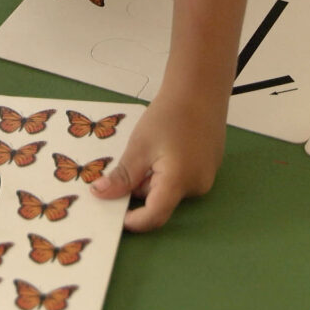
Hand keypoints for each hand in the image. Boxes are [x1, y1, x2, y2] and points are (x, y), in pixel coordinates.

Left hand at [89, 90, 225, 231]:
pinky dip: (167, 170)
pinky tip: (165, 146)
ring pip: (169, 189)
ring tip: (150, 149)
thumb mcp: (139, 146)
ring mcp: (205, 176)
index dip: (133, 221)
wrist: (200, 89)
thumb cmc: (170, 115)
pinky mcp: (209, 166)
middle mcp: (196, 186)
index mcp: (178, 183)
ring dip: (153, 177)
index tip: (115, 214)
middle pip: (160, 201)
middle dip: (140, 189)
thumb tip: (100, 195)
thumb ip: (121, 177)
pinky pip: (182, 178)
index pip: (154, 217)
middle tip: (130, 163)